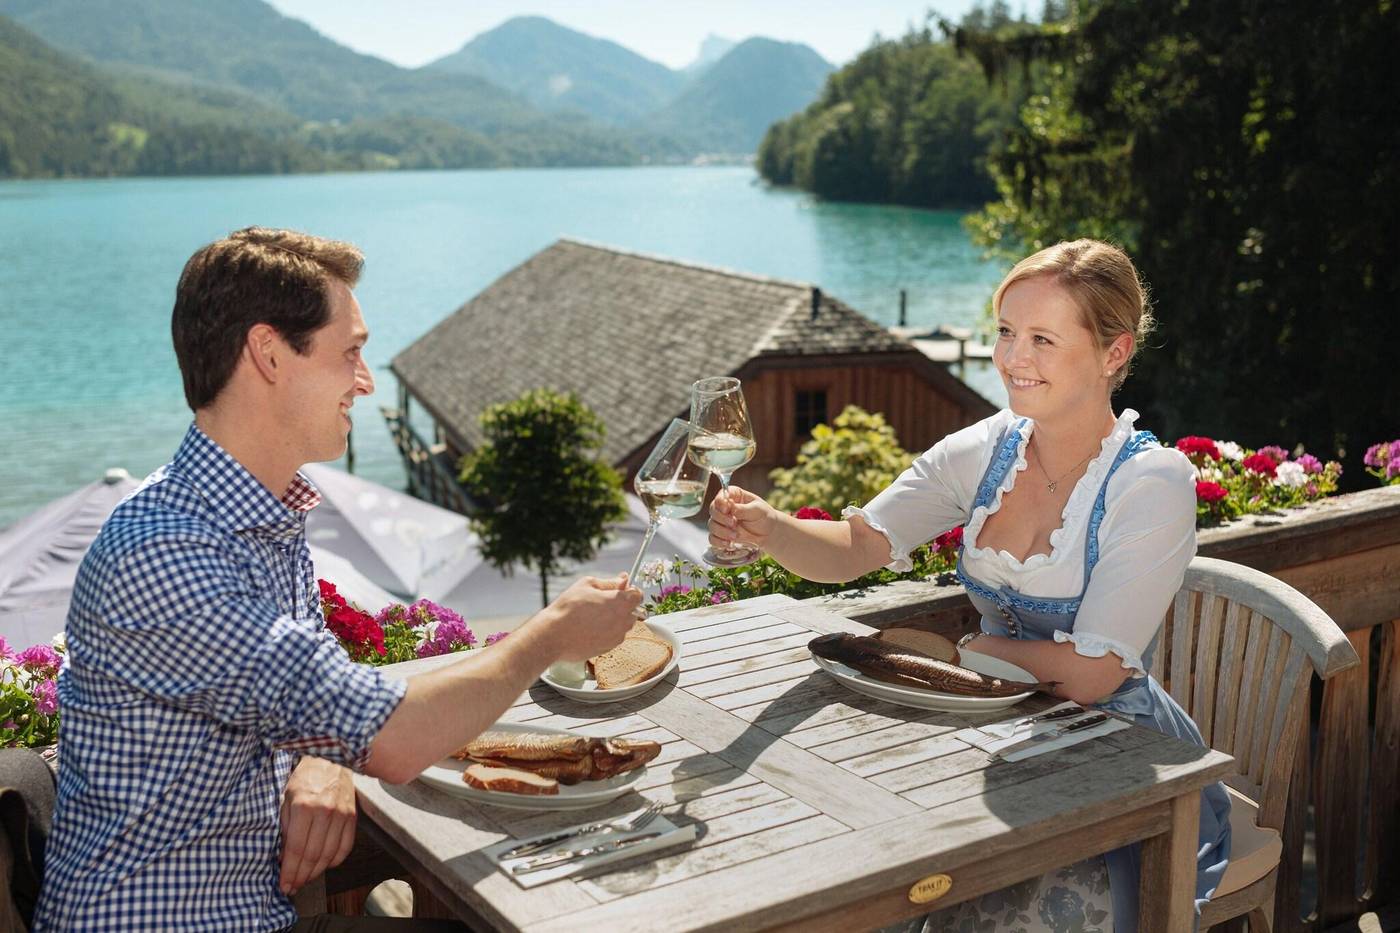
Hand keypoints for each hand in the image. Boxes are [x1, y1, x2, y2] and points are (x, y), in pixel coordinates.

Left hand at [279, 756, 356, 895]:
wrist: (330, 759)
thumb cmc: (304, 778)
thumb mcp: (285, 798)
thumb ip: (284, 828)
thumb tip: (283, 857)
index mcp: (304, 806)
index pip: (297, 849)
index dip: (290, 871)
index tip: (284, 884)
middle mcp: (325, 812)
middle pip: (313, 856)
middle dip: (301, 876)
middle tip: (292, 886)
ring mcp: (342, 815)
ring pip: (330, 855)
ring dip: (316, 872)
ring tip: (305, 879)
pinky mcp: (353, 816)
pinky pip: (345, 848)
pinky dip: (334, 861)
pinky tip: (323, 865)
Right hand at [543, 574, 643, 661]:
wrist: (554, 635)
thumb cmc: (569, 607)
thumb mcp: (588, 585)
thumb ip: (610, 582)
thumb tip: (624, 579)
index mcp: (620, 602)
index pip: (638, 594)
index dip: (629, 590)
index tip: (619, 589)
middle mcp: (623, 620)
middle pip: (634, 610)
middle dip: (624, 605)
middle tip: (603, 602)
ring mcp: (617, 636)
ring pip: (625, 624)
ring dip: (616, 618)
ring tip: (594, 615)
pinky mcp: (609, 648)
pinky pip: (615, 636)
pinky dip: (608, 631)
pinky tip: (591, 627)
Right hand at [708, 485, 778, 551]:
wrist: (769, 533)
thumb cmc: (764, 516)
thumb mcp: (757, 510)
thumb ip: (743, 509)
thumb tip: (730, 508)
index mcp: (734, 495)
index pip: (721, 495)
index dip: (720, 502)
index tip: (727, 510)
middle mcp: (725, 507)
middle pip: (713, 510)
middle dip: (722, 519)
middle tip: (734, 523)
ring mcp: (722, 521)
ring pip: (712, 525)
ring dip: (722, 531)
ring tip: (735, 536)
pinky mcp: (722, 535)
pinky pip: (713, 538)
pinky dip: (718, 541)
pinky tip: (728, 544)